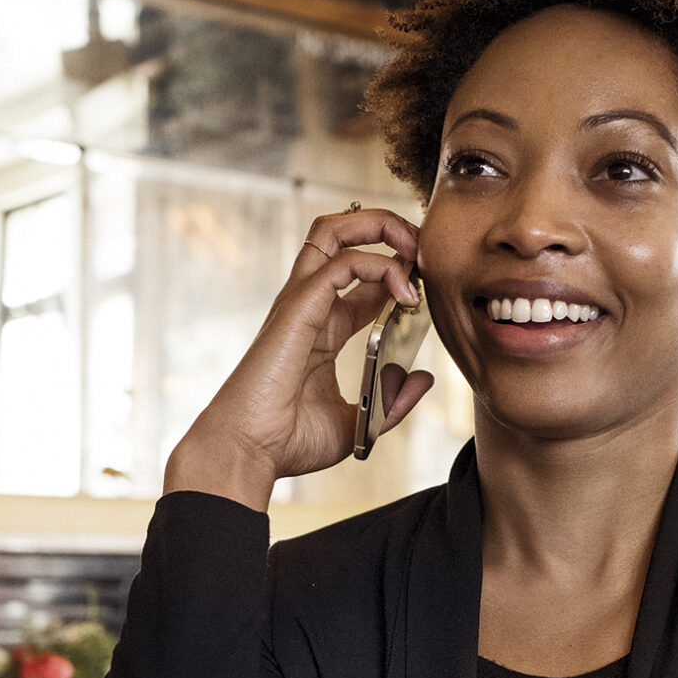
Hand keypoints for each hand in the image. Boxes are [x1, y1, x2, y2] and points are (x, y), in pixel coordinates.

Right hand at [163, 207, 434, 511]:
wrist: (249, 452)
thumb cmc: (288, 441)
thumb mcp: (357, 422)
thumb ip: (392, 401)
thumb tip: (422, 378)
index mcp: (322, 326)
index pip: (361, 275)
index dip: (397, 268)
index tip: (428, 284)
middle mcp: (310, 304)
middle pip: (341, 232)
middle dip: (386, 225)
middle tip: (422, 245)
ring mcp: (301, 301)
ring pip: (335, 228)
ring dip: (382, 226)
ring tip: (414, 248)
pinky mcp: (299, 307)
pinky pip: (343, 262)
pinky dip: (381, 266)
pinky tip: (405, 294)